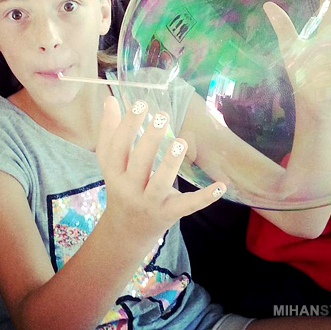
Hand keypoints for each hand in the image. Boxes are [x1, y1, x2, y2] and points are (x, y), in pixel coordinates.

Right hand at [96, 96, 225, 246]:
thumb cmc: (122, 187)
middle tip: (162, 116)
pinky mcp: (168, 214)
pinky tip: (221, 186)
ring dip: (170, 163)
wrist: (127, 231)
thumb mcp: (111, 163)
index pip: (117, 147)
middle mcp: (128, 188)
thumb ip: (109, 132)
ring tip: (180, 141)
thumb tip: (110, 99)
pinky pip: (186, 206)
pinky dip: (204, 198)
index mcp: (114, 172)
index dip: (127, 125)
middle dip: (149, 140)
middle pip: (137, 164)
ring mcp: (149, 203)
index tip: (141, 103)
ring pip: (159, 184)